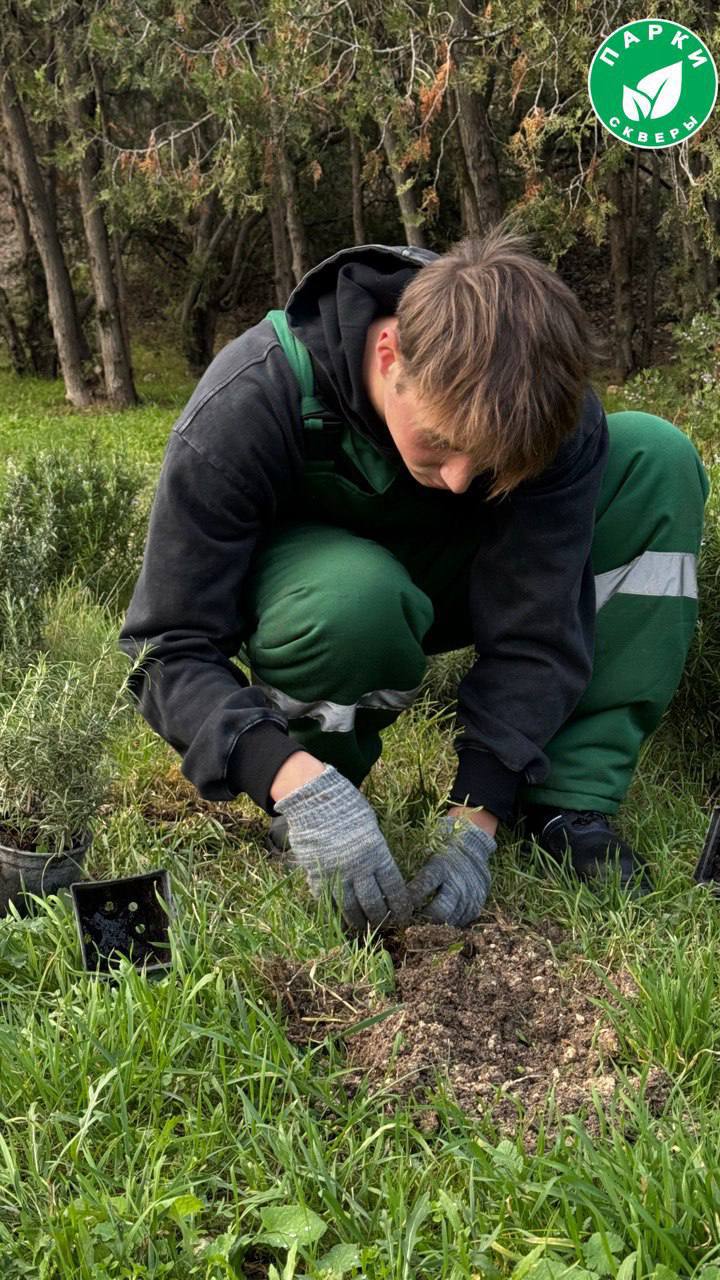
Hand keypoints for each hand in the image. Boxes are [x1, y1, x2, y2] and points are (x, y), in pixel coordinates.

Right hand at [273, 765, 411, 932]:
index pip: (394, 889)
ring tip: (363, 930)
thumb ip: (377, 851)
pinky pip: (327, 900)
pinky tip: (338, 916)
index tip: (403, 916)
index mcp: (377, 854)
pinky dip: (334, 910)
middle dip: (381, 919)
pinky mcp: (316, 875)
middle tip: (384, 926)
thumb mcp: (371, 827)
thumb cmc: (347, 806)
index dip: (400, 906)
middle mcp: (359, 868)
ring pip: (350, 909)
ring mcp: (336, 874)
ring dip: (358, 922)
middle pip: (374, 904)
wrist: (314, 799)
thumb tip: (380, 871)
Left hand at [407, 813, 494, 926]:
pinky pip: (460, 923)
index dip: (409, 898)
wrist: (474, 848)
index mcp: (441, 866)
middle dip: (422, 920)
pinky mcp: (476, 906)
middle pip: (439, 912)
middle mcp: (457, 883)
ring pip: (450, 922)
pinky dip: (448, 925)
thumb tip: (385, 873)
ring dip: (433, 926)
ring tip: (420, 925)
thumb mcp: (427, 848)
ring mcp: (469, 896)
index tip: (397, 905)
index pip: (423, 886)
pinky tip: (436, 923)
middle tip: (408, 922)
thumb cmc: (442, 847)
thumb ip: (411, 861)